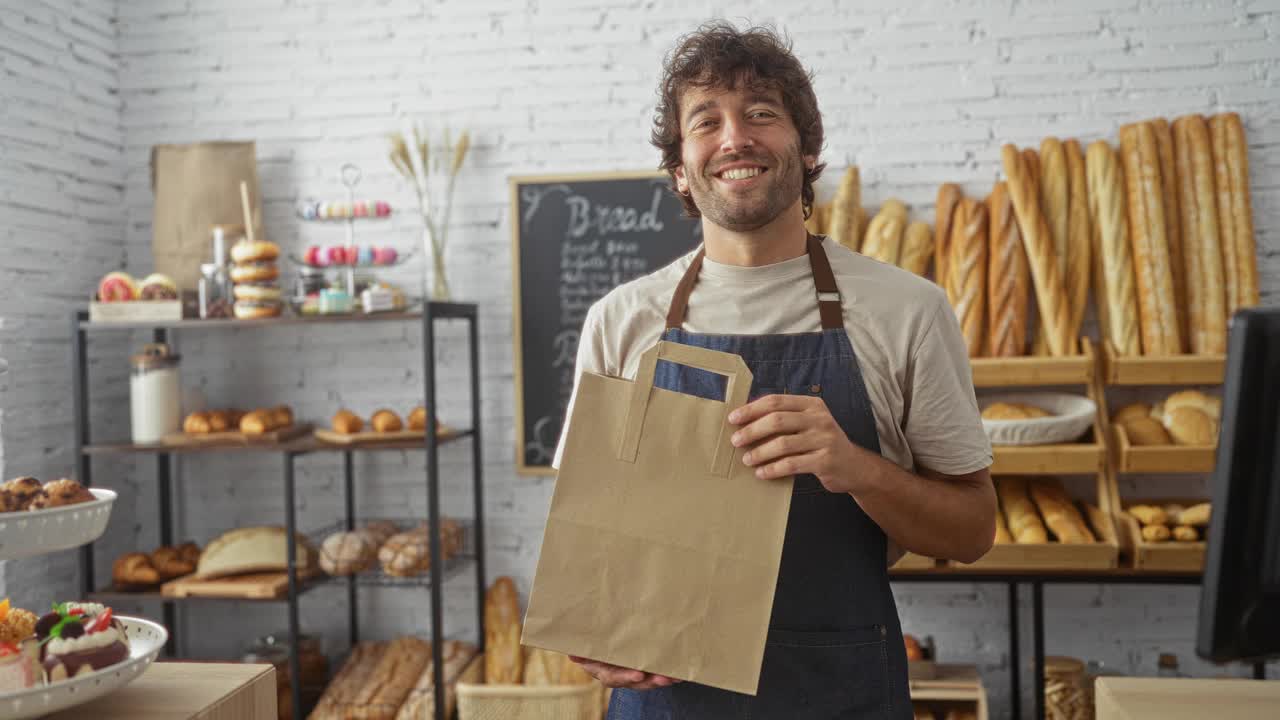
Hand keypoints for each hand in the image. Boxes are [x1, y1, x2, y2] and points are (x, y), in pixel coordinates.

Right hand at [568, 656, 682, 689]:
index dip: (626, 677)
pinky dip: (670, 674)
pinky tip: (682, 672)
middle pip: (636, 682)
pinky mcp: (645, 671)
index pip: (614, 677)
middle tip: (664, 678)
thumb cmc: (593, 645)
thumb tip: (571, 654)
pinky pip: (657, 674)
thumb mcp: (586, 648)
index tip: (639, 675)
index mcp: (603, 671)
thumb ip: (582, 652)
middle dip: (651, 681)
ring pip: (649, 680)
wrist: (601, 644)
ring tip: (676, 676)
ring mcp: (633, 675)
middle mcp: (619, 676)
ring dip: (663, 679)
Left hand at [728, 393, 860, 493]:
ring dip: (760, 453)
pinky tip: (762, 473)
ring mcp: (824, 439)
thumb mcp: (808, 424)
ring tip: (747, 460)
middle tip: (736, 441)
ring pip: (782, 444)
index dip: (751, 409)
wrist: (854, 467)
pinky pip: (791, 464)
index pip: (776, 401)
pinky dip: (773, 469)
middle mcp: (819, 418)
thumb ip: (785, 419)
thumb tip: (745, 421)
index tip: (733, 419)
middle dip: (752, 430)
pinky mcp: (825, 461)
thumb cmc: (821, 444)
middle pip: (777, 420)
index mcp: (812, 404)